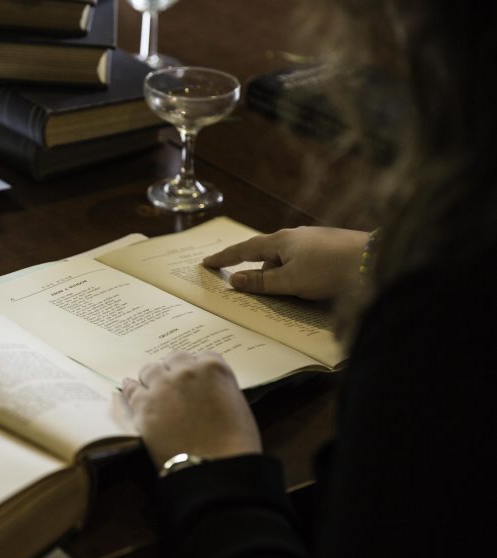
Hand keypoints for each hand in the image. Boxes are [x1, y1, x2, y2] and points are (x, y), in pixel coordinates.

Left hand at [122, 351, 260, 469]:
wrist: (215, 465)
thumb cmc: (235, 442)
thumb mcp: (237, 405)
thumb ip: (219, 389)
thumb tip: (206, 391)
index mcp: (213, 368)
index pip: (202, 356)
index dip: (197, 368)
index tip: (194, 377)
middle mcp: (186, 371)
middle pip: (174, 358)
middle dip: (175, 369)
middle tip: (174, 383)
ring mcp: (162, 386)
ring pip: (150, 369)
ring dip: (152, 376)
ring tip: (152, 385)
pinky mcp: (144, 405)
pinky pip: (132, 389)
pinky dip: (131, 387)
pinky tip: (129, 386)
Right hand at [202, 226, 368, 300]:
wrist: (376, 260)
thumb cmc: (330, 269)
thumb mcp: (291, 281)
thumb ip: (262, 282)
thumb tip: (235, 280)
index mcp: (281, 241)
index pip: (244, 250)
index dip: (224, 258)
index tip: (207, 263)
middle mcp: (295, 237)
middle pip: (268, 258)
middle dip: (264, 276)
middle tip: (267, 293)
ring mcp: (314, 242)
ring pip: (288, 264)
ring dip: (287, 280)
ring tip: (302, 295)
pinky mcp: (329, 250)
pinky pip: (304, 265)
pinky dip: (301, 277)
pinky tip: (316, 287)